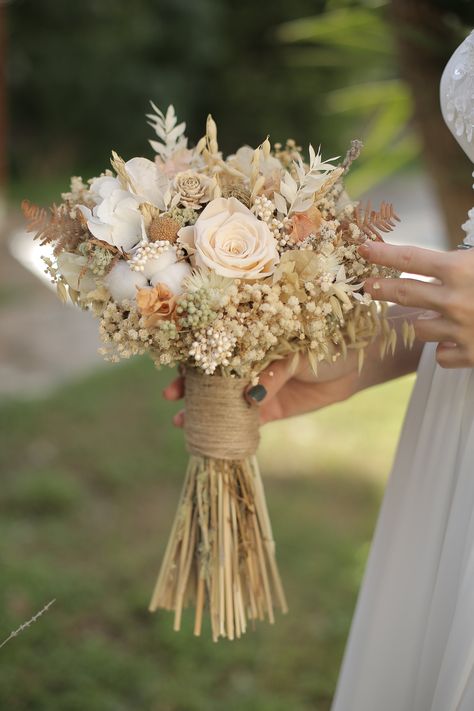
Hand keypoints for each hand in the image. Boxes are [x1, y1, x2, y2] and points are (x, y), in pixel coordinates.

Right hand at [163, 354, 360, 426]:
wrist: (360, 359)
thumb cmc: (329, 339)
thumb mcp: (297, 350)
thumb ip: (272, 372)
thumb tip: (248, 397)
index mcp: (253, 336)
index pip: (217, 345)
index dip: (195, 354)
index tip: (175, 363)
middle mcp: (251, 361)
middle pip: (213, 375)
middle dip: (190, 386)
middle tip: (171, 396)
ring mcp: (261, 386)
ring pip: (225, 400)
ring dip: (204, 411)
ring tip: (182, 422)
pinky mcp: (273, 409)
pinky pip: (248, 421)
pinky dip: (231, 428)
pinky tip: (212, 435)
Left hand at [360, 241, 473, 368]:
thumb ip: (458, 263)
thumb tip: (436, 265)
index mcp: (460, 270)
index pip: (411, 259)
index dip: (384, 254)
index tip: (364, 249)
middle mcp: (455, 300)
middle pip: (405, 294)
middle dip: (381, 289)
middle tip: (366, 286)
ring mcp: (462, 329)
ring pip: (420, 328)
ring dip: (424, 322)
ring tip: (439, 315)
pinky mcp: (471, 354)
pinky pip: (441, 355)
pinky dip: (445, 348)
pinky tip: (456, 340)